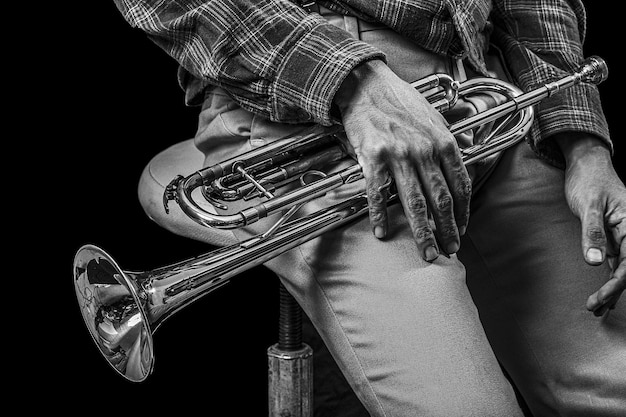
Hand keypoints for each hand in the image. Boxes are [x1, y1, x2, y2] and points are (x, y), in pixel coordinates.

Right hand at [334, 60, 470, 260]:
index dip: (463, 212)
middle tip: (450, 250)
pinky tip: (383, 232)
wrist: (366, 84)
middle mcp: (425, 150)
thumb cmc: (399, 100)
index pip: (461, 185)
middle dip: (448, 230)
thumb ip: (449, 140)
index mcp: (443, 141)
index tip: (462, 229)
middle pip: (441, 200)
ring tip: (427, 253)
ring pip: (415, 203)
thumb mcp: (434, 116)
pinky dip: (380, 215)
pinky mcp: (373, 157)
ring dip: (422, 232)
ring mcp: (399, 155)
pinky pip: (378, 193)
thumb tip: (466, 155)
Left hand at [556, 133, 625, 315]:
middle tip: (594, 308)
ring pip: (622, 267)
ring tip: (597, 308)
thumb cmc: (588, 180)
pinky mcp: (612, 236)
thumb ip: (592, 232)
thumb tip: (594, 261)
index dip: (617, 284)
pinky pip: (615, 261)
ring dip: (611, 288)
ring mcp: (623, 235)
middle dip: (613, 291)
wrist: (586, 164)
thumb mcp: (588, 205)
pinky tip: (604, 292)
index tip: (600, 298)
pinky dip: (608, 277)